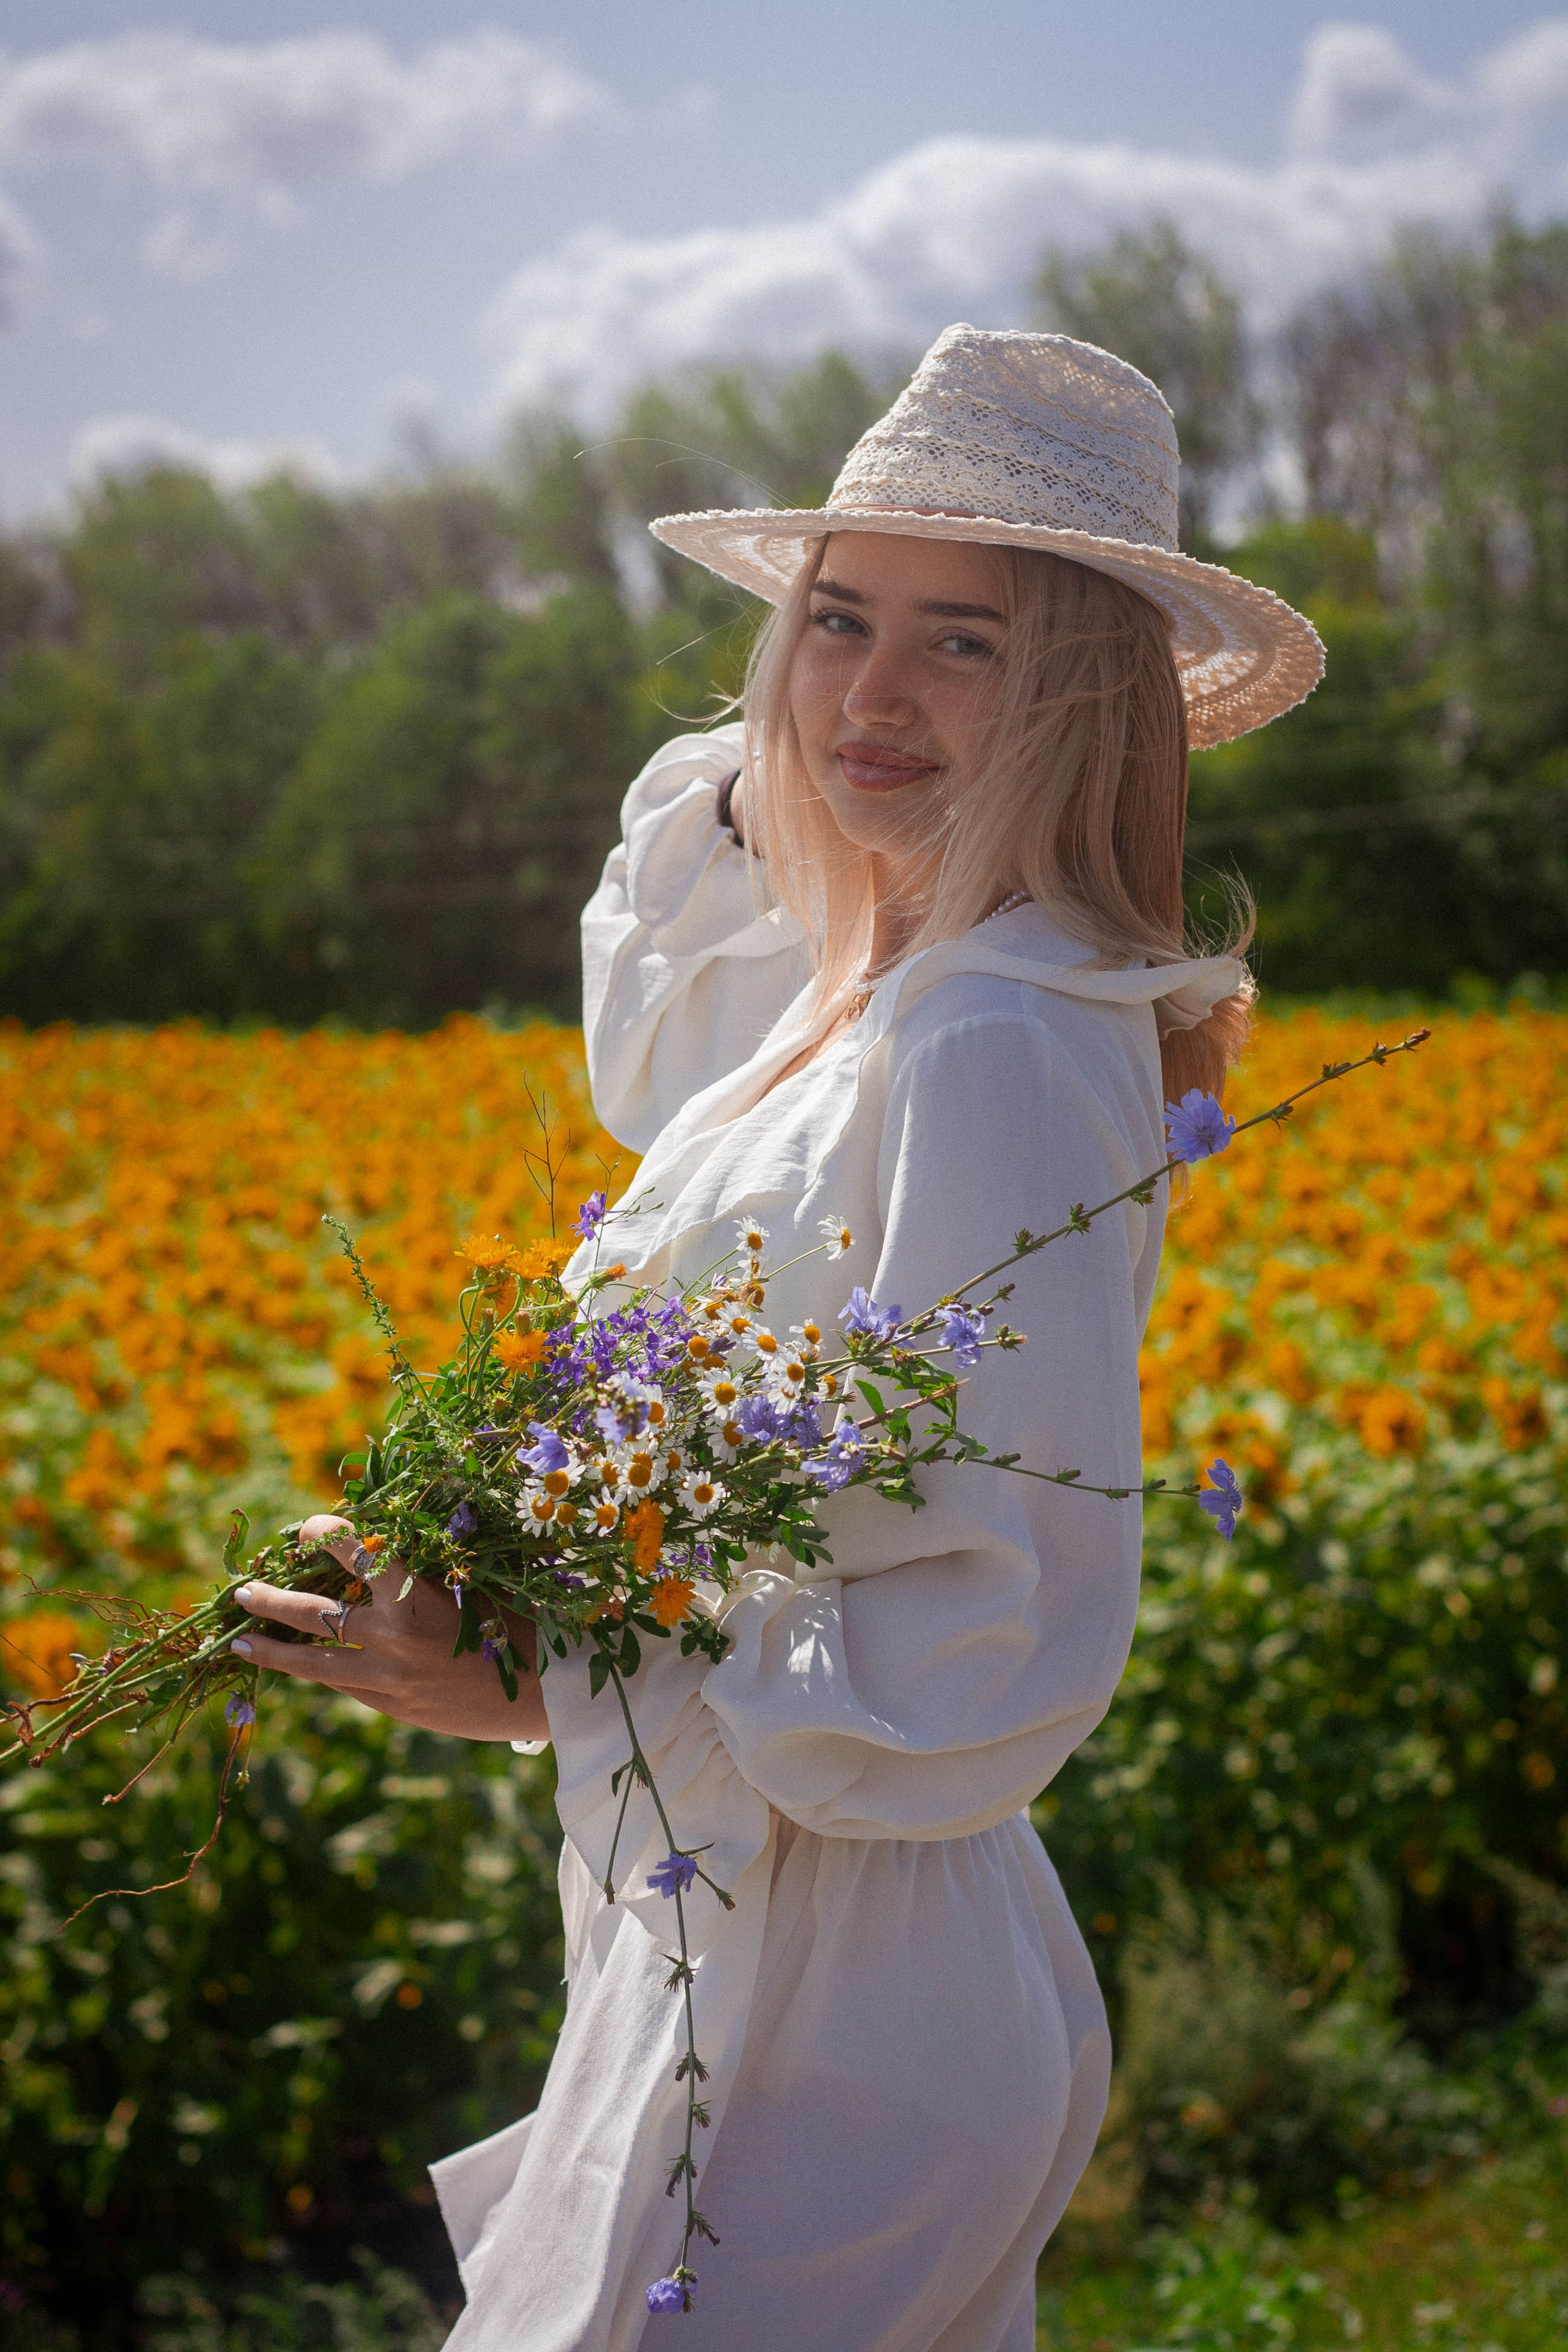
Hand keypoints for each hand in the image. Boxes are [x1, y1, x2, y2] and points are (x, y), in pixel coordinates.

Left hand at [230, 1516, 548, 1743]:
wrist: (545, 1695)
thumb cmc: (519, 1624)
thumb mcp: (473, 1583)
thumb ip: (423, 1570)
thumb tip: (374, 1548)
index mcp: (413, 1595)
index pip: (353, 1552)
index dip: (323, 1535)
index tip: (309, 1530)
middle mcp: (390, 1639)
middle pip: (312, 1616)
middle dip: (271, 1601)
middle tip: (240, 1593)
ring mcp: (387, 1680)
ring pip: (312, 1665)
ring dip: (273, 1652)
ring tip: (240, 1646)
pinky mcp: (394, 1708)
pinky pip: (344, 1686)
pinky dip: (320, 1672)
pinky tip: (303, 1665)